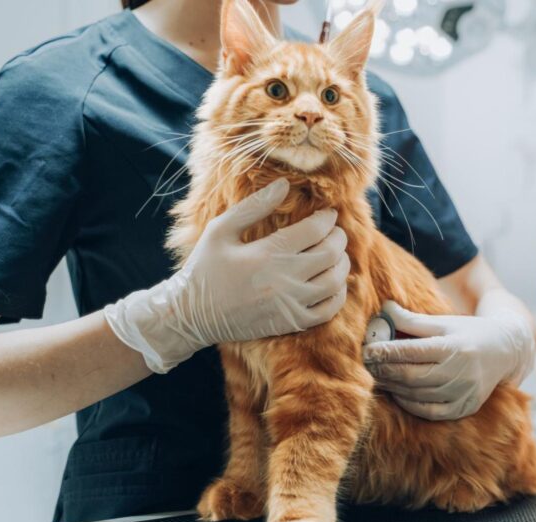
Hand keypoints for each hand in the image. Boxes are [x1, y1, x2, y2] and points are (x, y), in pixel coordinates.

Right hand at [105, 178, 349, 373]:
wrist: (193, 315)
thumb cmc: (205, 268)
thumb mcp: (220, 230)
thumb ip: (253, 206)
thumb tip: (284, 184)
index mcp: (267, 253)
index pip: (315, 230)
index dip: (328, 219)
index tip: (328, 214)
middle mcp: (284, 279)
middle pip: (331, 254)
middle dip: (338, 238)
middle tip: (335, 231)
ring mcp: (290, 304)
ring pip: (335, 281)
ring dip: (342, 264)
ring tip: (337, 254)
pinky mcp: (291, 323)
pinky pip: (329, 310)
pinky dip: (338, 294)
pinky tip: (334, 283)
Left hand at [362, 300, 533, 420]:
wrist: (505, 351)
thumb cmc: (468, 332)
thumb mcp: (443, 322)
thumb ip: (413, 320)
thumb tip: (384, 311)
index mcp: (453, 347)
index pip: (411, 352)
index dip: (386, 352)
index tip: (367, 350)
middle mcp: (460, 372)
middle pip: (411, 376)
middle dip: (385, 370)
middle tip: (366, 365)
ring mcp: (463, 393)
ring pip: (417, 395)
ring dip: (393, 386)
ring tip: (377, 376)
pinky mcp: (464, 408)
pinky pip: (429, 411)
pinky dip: (409, 403)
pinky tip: (397, 392)